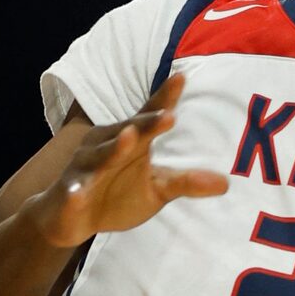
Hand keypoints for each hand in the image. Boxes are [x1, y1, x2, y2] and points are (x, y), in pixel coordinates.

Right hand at [27, 73, 226, 248]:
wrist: (69, 218)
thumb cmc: (116, 195)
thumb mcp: (156, 191)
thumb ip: (185, 182)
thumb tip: (226, 184)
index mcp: (130, 141)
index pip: (149, 116)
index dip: (164, 98)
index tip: (181, 77)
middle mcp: (107, 146)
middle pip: (129, 131)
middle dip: (146, 123)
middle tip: (168, 114)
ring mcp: (87, 168)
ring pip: (101, 156)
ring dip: (114, 147)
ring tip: (129, 138)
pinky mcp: (70, 191)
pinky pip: (73, 190)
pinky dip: (75, 190)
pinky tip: (78, 192)